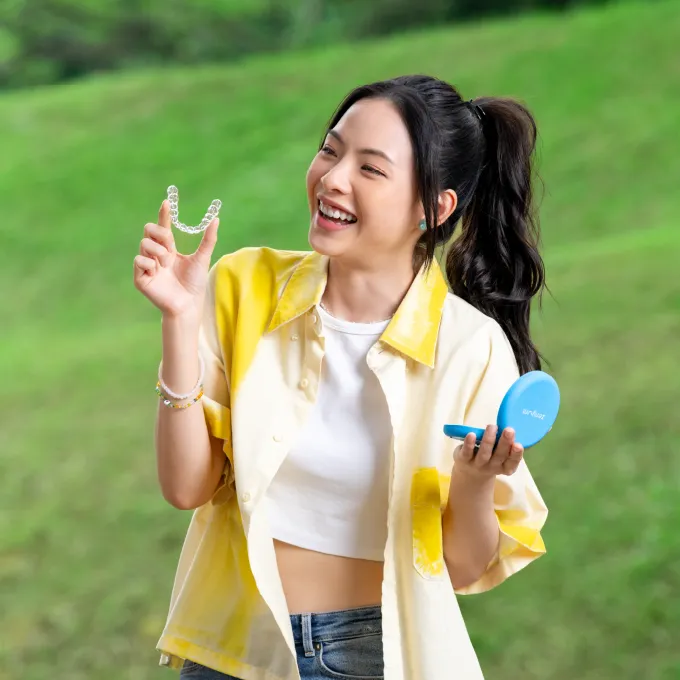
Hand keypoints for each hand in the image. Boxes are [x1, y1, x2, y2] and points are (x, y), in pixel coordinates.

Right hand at [133, 199, 218, 317]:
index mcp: (169, 249)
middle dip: (159, 233)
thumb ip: (208, 239)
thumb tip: (216, 219)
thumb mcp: (202, 258)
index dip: (164, 214)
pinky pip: (139, 260)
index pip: (163, 227)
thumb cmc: (194, 283)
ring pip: (144, 244)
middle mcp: (156, 255)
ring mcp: (147, 265)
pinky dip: (149, 264)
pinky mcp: (140, 277)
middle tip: (169, 244)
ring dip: (158, 251)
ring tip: (166, 263)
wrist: (188, 303)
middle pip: (148, 230)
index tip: (167, 202)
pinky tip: (157, 272)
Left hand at [453, 425, 523, 480]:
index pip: (512, 462)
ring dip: (488, 440)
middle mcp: (492, 467)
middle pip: (499, 456)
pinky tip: (472, 434)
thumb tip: (508, 427)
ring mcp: (478, 464)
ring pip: (484, 453)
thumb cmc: (489, 458)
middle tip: (509, 430)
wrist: (469, 473)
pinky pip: (467, 452)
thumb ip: (504, 444)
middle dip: (505, 443)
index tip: (518, 444)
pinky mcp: (464, 459)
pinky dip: (469, 443)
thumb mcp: (499, 454)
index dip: (516, 454)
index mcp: (504, 466)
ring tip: (492, 427)